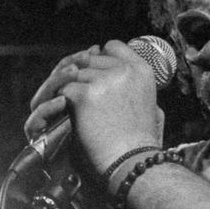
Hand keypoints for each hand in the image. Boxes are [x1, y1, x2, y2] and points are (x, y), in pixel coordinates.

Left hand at [23, 41, 163, 208]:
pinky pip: (63, 89)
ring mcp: (103, 80)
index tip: (91, 69)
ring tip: (58, 101)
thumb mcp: (152, 108)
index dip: (99, 56)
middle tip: (68, 87)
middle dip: (77, 72)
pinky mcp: (84, 94)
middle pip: (89, 58)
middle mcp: (123, 70)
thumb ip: (136, 88)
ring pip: (73, 73)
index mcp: (142, 71)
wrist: (132, 162)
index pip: (113, 46)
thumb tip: (121, 78)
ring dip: (63, 86)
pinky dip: (57, 100)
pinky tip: (58, 111)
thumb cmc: (141, 144)